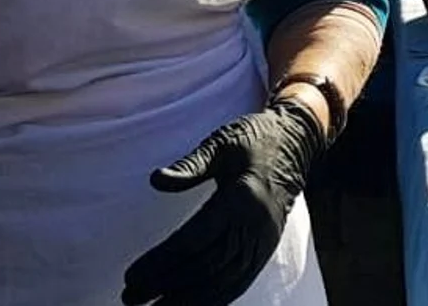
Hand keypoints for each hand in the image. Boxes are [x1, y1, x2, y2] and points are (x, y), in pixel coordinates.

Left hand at [122, 98, 325, 305]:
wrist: (297, 141)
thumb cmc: (252, 138)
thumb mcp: (221, 142)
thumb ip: (190, 164)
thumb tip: (156, 180)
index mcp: (242, 197)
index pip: (194, 240)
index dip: (161, 261)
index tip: (131, 275)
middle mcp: (256, 224)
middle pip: (206, 267)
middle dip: (166, 285)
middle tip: (130, 297)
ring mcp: (264, 239)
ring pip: (224, 281)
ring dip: (189, 299)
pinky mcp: (267, 246)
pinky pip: (241, 280)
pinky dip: (217, 298)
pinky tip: (191, 305)